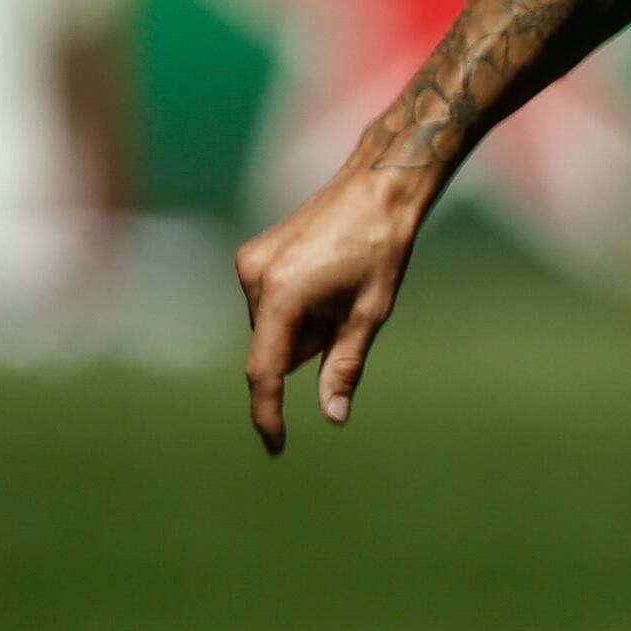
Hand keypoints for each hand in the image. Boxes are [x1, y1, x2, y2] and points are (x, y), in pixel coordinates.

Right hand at [234, 137, 439, 453]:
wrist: (380, 184)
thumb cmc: (383, 246)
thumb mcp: (370, 313)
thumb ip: (345, 366)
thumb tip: (333, 416)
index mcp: (280, 294)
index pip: (265, 372)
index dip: (270, 414)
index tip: (277, 446)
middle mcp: (252, 277)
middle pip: (277, 347)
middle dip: (310, 346)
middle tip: (350, 310)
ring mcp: (247, 263)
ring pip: (273, 326)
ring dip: (305, 324)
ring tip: (341, 286)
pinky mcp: (251, 254)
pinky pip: (270, 303)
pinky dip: (296, 306)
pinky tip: (326, 277)